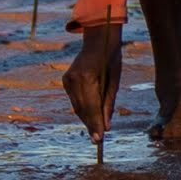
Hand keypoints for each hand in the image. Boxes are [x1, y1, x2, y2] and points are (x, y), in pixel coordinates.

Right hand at [61, 22, 119, 139]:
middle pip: (82, 109)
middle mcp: (74, 79)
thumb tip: (106, 126)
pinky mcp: (65, 79)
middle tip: (97, 140)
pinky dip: (82, 108)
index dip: (95, 124)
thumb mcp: (114, 81)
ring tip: (95, 130)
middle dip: (90, 124)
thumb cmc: (111, 59)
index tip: (99, 139)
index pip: (91, 107)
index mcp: (87, 77)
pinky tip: (90, 115)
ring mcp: (67, 79)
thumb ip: (108, 104)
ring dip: (86, 118)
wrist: (98, 39)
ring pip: (77, 106)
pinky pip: (74, 99)